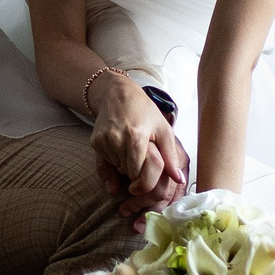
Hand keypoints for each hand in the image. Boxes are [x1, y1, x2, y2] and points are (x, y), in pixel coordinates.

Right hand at [87, 77, 187, 226]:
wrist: (118, 94)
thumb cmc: (144, 111)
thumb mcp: (163, 130)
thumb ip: (171, 157)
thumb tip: (179, 180)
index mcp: (136, 137)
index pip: (137, 174)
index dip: (143, 178)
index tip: (145, 177)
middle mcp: (117, 139)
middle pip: (127, 172)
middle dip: (135, 170)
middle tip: (141, 153)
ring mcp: (103, 140)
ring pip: (117, 168)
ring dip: (125, 164)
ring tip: (131, 145)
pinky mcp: (94, 142)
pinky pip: (106, 161)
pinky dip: (115, 157)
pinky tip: (120, 143)